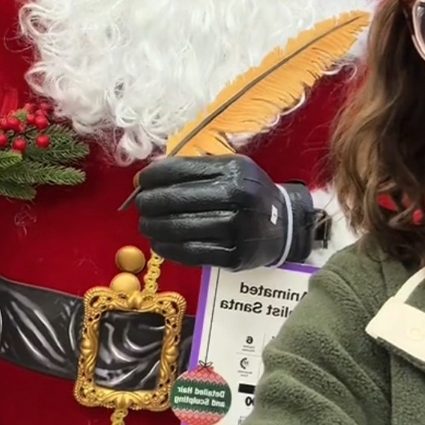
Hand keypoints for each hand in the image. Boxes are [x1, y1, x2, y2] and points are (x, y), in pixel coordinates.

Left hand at [135, 155, 314, 269]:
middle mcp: (237, 197)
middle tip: (143, 207)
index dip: (152, 177)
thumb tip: (143, 180)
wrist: (284, 224)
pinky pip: (190, 253)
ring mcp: (237, 228)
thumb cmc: (248, 194)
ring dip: (154, 228)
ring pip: (178, 228)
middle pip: (174, 199)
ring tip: (147, 226)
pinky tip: (160, 244)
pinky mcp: (235, 254)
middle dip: (148, 203)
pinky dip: (168, 249)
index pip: (179, 170)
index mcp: (234, 171)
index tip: (140, 183)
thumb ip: (193, 170)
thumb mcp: (231, 170)